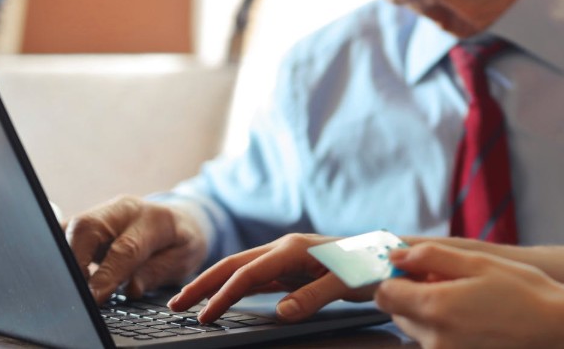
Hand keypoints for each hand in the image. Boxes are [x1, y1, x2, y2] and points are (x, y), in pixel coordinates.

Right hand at [65, 195, 207, 303]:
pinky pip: (64, 233)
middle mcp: (123, 210)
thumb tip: (131, 288)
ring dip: (64, 258)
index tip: (94, 297)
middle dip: (75, 262)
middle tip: (76, 293)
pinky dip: (60, 253)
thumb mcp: (184, 259)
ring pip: (70, 228)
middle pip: (86, 228)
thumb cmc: (180, 241)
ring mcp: (102, 212)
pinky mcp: (86, 221)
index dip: (107, 274)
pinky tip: (63, 274)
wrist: (178, 219)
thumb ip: (157, 272)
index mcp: (154, 219)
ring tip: (69, 286)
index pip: (125, 248)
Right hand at [168, 233, 374, 324]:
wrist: (388, 255)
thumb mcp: (346, 284)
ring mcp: (286, 257)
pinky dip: (234, 287)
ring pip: (241, 269)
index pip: (248, 274)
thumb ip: (314, 297)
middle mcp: (285, 248)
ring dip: (214, 284)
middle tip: (175, 305)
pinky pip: (256, 277)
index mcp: (293, 249)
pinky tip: (222, 297)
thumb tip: (280, 312)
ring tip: (189, 302)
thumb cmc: (370, 266)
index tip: (204, 316)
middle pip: (233, 265)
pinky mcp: (291, 267)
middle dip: (202, 284)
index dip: (223, 295)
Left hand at [376, 243, 563, 347]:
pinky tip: (472, 317)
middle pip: (399, 312)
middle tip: (448, 280)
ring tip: (465, 299)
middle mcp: (434, 338)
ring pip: (416, 328)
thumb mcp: (477, 261)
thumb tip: (396, 256)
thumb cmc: (522, 290)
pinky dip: (444, 328)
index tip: (415, 268)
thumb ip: (431, 256)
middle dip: (414, 294)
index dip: (396, 277)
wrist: (555, 327)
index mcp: (435, 307)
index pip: (385, 294)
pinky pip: (435, 342)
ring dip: (429, 311)